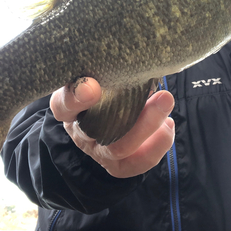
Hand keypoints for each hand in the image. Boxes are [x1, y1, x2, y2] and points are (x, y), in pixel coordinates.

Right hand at [50, 78, 174, 177]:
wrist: (103, 111)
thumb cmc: (99, 87)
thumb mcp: (96, 75)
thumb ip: (103, 70)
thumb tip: (130, 65)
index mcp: (68, 109)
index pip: (63, 104)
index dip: (76, 97)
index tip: (91, 86)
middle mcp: (80, 134)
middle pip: (101, 132)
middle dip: (136, 117)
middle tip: (165, 96)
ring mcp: (99, 152)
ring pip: (120, 150)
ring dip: (150, 129)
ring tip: (167, 106)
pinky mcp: (117, 164)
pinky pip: (135, 164)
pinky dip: (157, 146)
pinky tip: (167, 125)